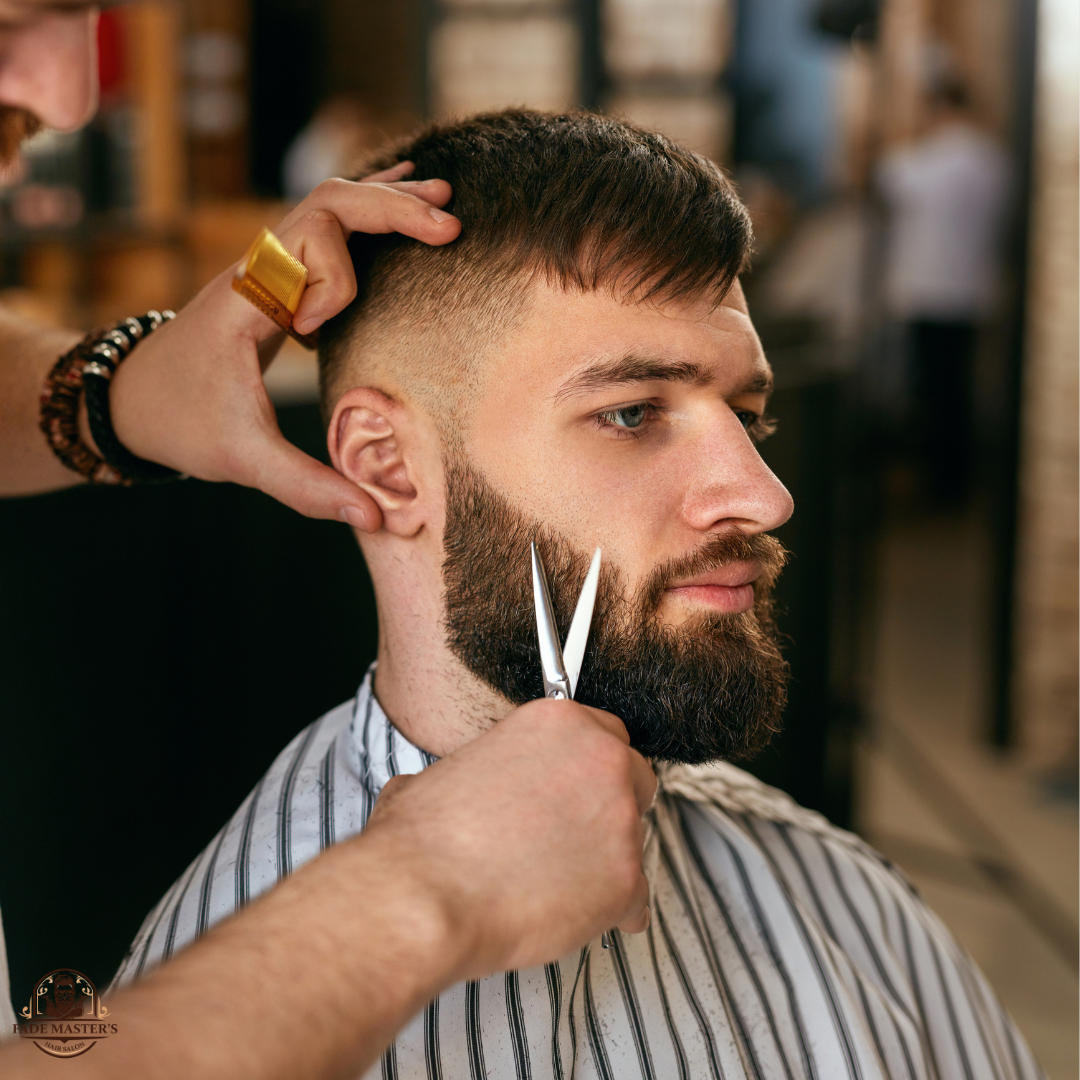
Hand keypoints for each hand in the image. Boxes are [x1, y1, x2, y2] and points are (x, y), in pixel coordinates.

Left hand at [107, 162, 459, 523]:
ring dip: (385, 203)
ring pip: (330, 208)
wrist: (133, 400)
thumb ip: (307, 488)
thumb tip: (375, 515)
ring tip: (442, 202)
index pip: (305, 236)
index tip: (314, 334)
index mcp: (247, 297)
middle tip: (450, 224)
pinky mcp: (280, 280)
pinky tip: (401, 202)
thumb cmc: (183, 424)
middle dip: (391, 209)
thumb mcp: (241, 461)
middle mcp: (259, 268)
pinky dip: (368, 216)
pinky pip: (327, 231)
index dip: (333, 277)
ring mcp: (270, 267)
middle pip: (328, 204)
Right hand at [363, 700, 655, 978]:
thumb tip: (462, 788)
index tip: (575, 789)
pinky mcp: (626, 880)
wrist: (425, 897)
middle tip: (572, 835)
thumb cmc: (425, 838)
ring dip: (606, 859)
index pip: (605, 734)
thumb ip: (482, 770)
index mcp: (559, 722)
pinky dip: (612, 910)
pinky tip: (575, 915)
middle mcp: (600, 760)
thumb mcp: (446, 770)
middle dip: (610, 807)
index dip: (587, 769)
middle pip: (634, 778)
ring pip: (635, 840)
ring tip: (557, 884)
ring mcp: (620, 820)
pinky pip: (636, 898)